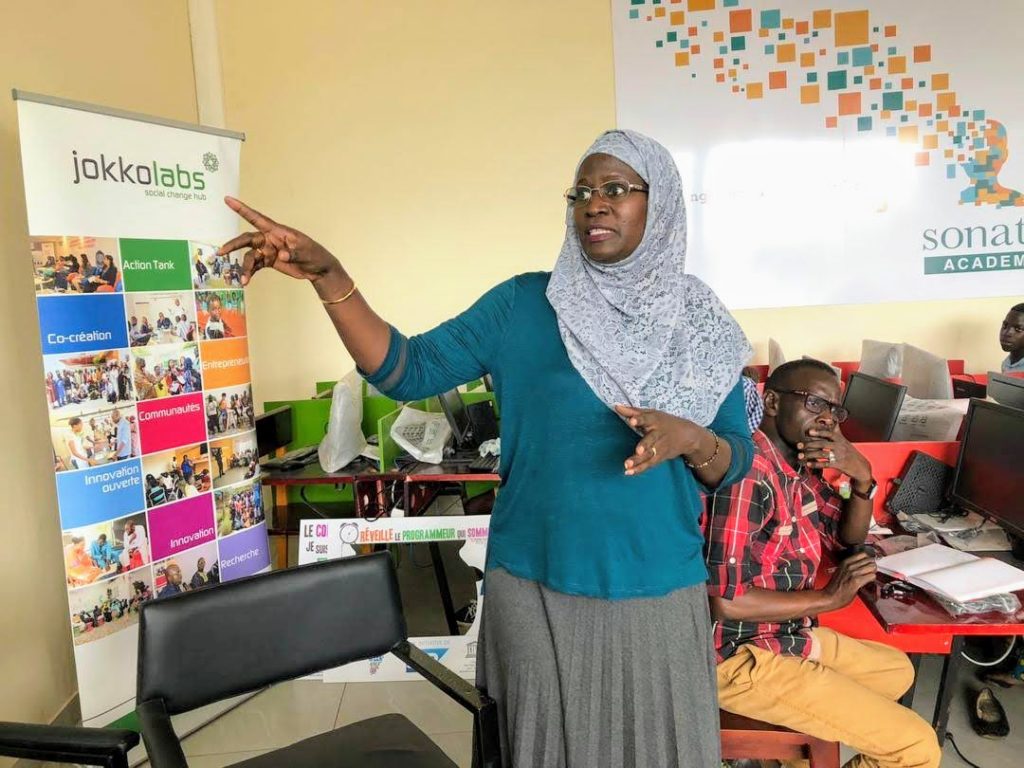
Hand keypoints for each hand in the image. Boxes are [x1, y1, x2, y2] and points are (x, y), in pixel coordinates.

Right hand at [218, 197, 345, 291]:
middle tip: (221, 252)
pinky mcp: (269, 262)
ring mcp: (268, 251)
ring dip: (244, 267)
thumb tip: (281, 255)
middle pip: (247, 239)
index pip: (257, 218)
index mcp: (277, 231)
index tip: (228, 200)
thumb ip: (293, 253)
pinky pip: (255, 266)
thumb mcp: (306, 252)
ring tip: (243, 279)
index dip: (242, 209)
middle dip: (234, 245)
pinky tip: (245, 281)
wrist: (318, 269)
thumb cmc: (314, 254)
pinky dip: (249, 273)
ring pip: (249, 256)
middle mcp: (269, 239)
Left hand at [614, 404, 699, 475]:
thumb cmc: (665, 422)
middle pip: (651, 439)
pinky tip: (629, 472)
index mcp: (655, 420)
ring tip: (627, 466)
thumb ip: (634, 412)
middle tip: (638, 451)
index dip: (639, 419)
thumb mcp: (652, 414)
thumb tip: (617, 406)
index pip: (646, 418)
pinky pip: (649, 464)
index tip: (632, 421)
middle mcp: (658, 434)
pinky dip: (640, 469)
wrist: (688, 435)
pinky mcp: (661, 457)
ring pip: (649, 455)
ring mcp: (661, 447)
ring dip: (639, 461)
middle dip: (645, 445)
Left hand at [796, 425, 870, 483]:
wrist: (862, 467)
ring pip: (822, 454)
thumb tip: (829, 419)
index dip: (819, 432)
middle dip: (809, 444)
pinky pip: (825, 464)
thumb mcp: (845, 441)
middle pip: (823, 444)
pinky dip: (816, 464)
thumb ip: (836, 432)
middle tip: (798, 445)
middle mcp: (840, 446)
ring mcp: (840, 456)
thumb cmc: (850, 453)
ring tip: (800, 456)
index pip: (829, 434)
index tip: (809, 431)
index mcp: (840, 439)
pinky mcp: (839, 465)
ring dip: (809, 455)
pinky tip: (808, 464)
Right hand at [824, 552, 876, 608]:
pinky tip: (868, 582)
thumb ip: (850, 567)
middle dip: (872, 566)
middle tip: (870, 572)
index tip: (869, 564)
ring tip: (869, 577)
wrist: (829, 597)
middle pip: (869, 560)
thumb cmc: (834, 587)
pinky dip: (872, 579)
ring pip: (872, 567)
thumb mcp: (840, 571)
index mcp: (845, 562)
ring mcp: (853, 573)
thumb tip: (862, 566)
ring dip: (873, 572)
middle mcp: (849, 565)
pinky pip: (871, 576)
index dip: (868, 559)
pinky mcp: (856, 581)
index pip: (863, 554)